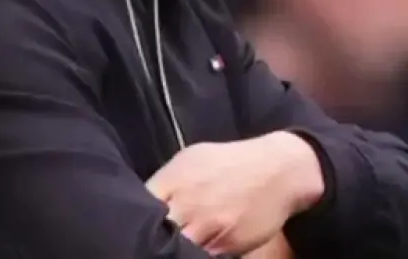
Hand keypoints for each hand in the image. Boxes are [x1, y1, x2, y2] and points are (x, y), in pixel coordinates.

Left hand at [146, 132, 322, 254]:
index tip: (129, 218)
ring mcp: (209, 228)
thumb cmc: (228, 162)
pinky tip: (184, 251)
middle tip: (142, 238)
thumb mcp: (189, 159)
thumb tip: (142, 197)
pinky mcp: (228, 247)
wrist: (278, 171)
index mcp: (174, 181)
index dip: (131, 214)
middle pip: (156, 231)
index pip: (140, 205)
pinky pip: (202, 256)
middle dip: (149, 234)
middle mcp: (188, 206)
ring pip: (177, 248)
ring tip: (161, 246)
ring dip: (169, 248)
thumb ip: (164, 180)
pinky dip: (190, 255)